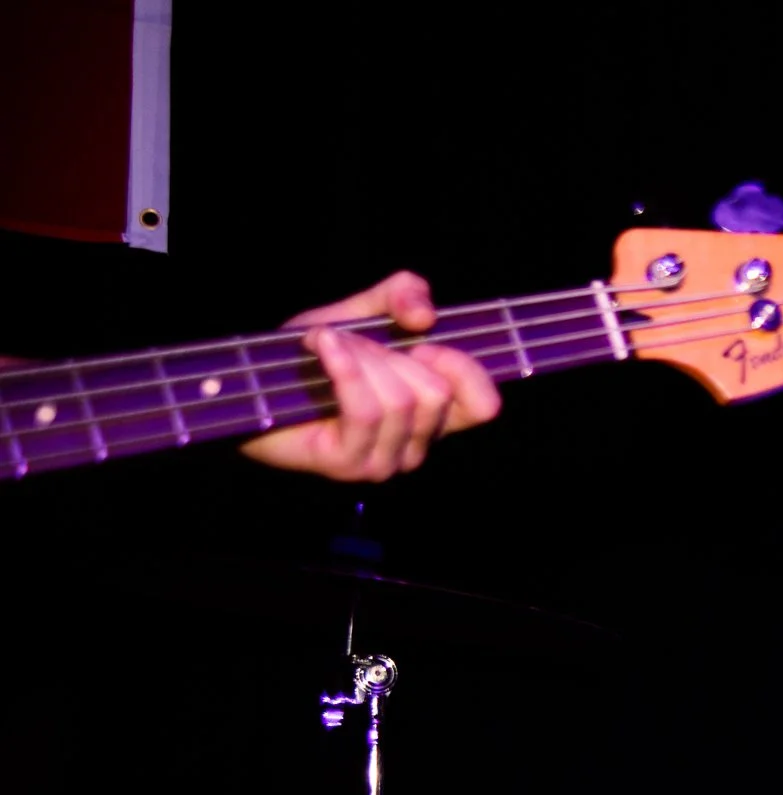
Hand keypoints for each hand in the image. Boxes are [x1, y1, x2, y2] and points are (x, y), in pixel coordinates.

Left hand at [240, 272, 499, 479]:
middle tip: (354, 342)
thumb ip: (401, 296)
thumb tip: (425, 316)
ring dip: (360, 357)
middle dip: (392, 353)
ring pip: (400, 400)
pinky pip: (364, 408)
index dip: (464, 367)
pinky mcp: (349, 465)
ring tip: (328, 345)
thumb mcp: (363, 314)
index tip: (423, 341)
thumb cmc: (312, 358)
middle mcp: (416, 446)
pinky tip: (322, 344)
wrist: (253, 387)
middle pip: (436, 393)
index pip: (484, 406)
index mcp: (432, 417)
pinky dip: (343, 366)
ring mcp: (384, 461)